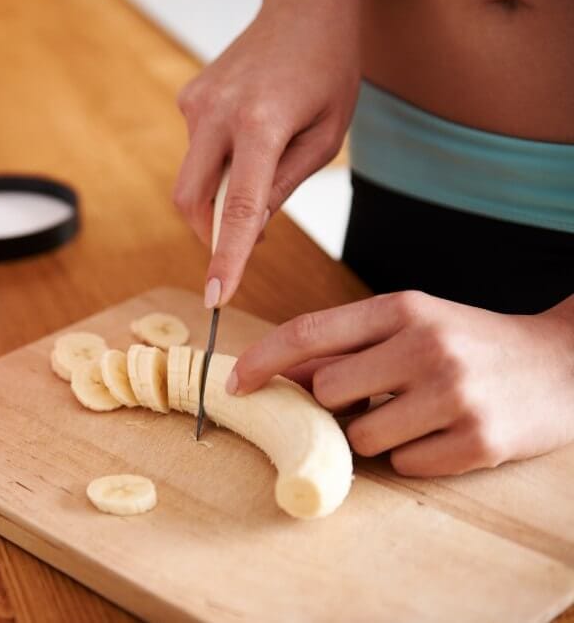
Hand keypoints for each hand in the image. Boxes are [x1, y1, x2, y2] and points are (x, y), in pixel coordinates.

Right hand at [173, 0, 366, 307]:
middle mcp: (217, 113)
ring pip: (192, 178)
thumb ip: (285, 186)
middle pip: (191, 200)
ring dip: (219, 194)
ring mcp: (196, 104)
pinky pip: (196, 151)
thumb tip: (250, 230)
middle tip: (238, 243)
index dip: (227, 258)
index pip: (239, 209)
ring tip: (261, 166)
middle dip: (208, 233)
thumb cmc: (327, 66)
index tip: (216, 297)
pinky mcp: (188, 98)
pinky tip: (248, 136)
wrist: (303, 4)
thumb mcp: (327, 135)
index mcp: (261, 123)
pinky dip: (218, 163)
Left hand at [227, 291, 573, 475]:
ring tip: (415, 415)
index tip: (234, 385)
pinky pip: (405, 466)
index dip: (262, 361)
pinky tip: (443, 434)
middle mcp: (426, 346)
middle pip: (328, 391)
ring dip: (375, 435)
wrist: (562, 363)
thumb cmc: (468, 342)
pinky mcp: (479, 442)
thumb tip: (281, 373)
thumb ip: (347, 343)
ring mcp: (455, 395)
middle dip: (336, 404)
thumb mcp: (410, 324)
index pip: (308, 332)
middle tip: (371, 397)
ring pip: (362, 437)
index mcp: (402, 308)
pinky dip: (413, 457)